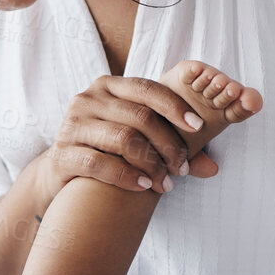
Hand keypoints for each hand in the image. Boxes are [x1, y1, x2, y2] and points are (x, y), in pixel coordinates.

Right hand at [42, 75, 220, 196]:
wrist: (62, 173)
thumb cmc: (107, 151)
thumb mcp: (138, 142)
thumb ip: (171, 149)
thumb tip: (212, 168)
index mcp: (109, 87)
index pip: (148, 89)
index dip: (175, 107)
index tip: (197, 128)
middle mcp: (88, 99)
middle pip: (140, 116)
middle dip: (168, 145)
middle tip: (182, 169)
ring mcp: (72, 125)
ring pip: (123, 139)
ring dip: (152, 165)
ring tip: (166, 184)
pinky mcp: (62, 153)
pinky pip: (99, 163)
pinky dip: (127, 176)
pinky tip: (144, 187)